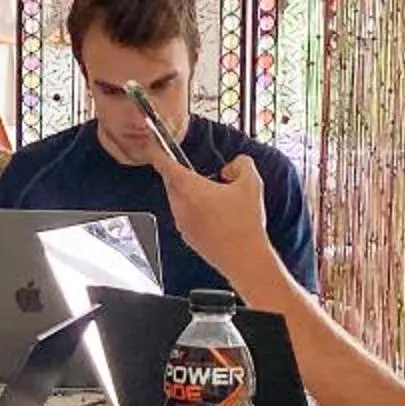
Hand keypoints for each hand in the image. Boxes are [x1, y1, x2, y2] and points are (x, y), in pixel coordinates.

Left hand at [149, 146, 271, 283]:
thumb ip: (242, 163)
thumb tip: (232, 167)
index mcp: (190, 189)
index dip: (156, 151)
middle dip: (182, 174)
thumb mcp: (252, 182)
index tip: (152, 145)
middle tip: (202, 173)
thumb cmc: (245, 224)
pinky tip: (217, 215)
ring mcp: (182, 223)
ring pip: (178, 199)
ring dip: (190, 192)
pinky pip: (185, 216)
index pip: (165, 164)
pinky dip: (194, 210)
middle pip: (171, 182)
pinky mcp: (188, 237)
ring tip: (216, 197)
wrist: (245, 260)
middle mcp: (181, 206)